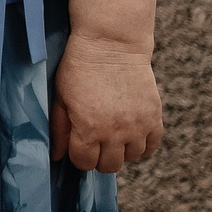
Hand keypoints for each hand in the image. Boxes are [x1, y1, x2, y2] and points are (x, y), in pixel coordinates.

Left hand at [52, 31, 163, 171]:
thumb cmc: (79, 68)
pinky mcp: (154, 118)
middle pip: (109, 166)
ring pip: (131, 158)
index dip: (78, 156)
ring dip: (121, 151)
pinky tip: (131, 134)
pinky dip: (142, 145)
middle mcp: (115, 133)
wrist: (111, 44)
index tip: (78, 145)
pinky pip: (152, 147)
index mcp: (88, 128)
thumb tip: (58, 156)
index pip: (84, 163)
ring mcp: (137, 127)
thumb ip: (59, 129)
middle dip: (98, 157)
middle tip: (95, 142)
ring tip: (113, 134)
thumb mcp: (61, 97)